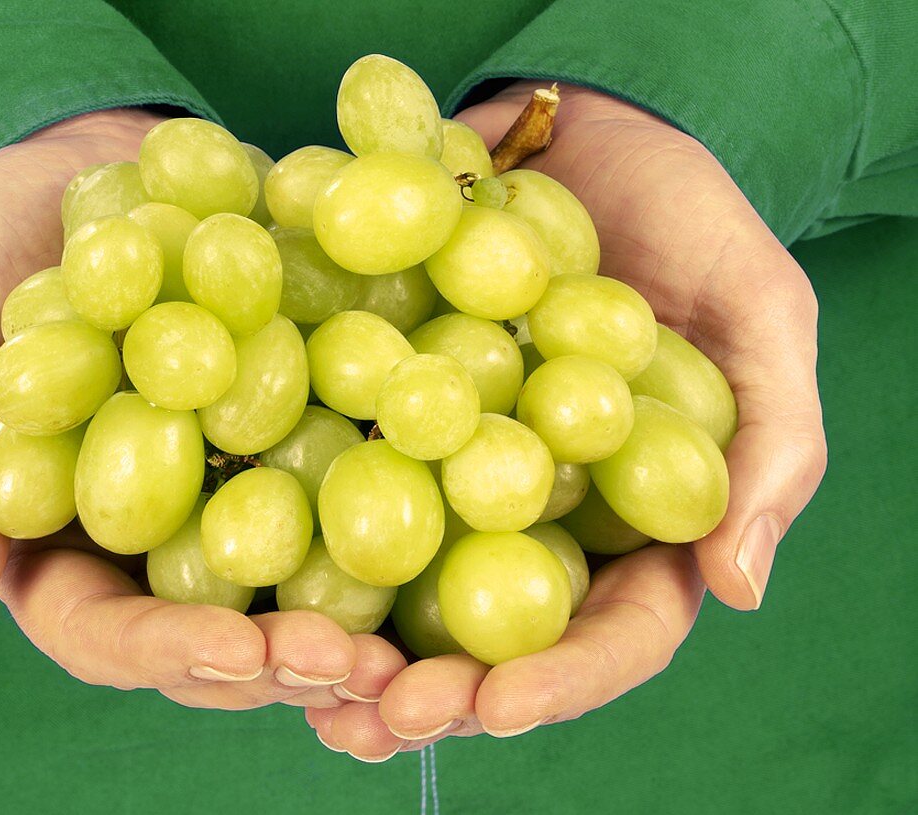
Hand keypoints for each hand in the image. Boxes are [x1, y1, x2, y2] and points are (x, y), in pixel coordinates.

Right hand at [0, 109, 405, 710]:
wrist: (100, 156)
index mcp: (69, 537)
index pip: (108, 629)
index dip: (169, 651)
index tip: (236, 651)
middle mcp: (171, 529)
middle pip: (226, 629)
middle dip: (290, 657)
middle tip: (355, 664)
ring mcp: (249, 479)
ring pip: (306, 575)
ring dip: (365, 614)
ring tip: (420, 637)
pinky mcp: (313, 419)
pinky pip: (361, 471)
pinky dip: (411, 496)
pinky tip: (464, 501)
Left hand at [305, 82, 826, 758]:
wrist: (583, 129)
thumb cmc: (690, 218)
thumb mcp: (760, 314)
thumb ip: (770, 445)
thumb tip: (733, 587)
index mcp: (638, 518)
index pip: (614, 631)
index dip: (560, 680)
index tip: (496, 705)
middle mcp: (541, 513)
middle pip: (496, 636)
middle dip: (440, 689)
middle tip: (375, 717)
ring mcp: (459, 469)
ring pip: (412, 585)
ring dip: (358, 644)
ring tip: (300, 682)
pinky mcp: (391, 415)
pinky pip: (349, 484)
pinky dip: (305, 533)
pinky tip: (255, 572)